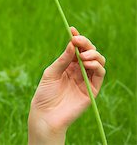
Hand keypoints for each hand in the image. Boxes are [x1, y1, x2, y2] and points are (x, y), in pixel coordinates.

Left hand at [28, 27, 105, 143]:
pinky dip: (97, 65)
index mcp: (67, 65)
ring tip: (82, 56)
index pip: (76, 49)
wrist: (46, 114)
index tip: (72, 30)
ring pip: (98, 61)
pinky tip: (87, 63)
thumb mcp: (51, 72)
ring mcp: (86, 79)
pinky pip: (100, 74)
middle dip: (85, 44)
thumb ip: (63, 59)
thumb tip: (72, 43)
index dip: (76, 38)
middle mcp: (78, 71)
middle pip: (88, 52)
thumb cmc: (45, 93)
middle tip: (77, 41)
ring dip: (92, 54)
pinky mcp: (92, 89)